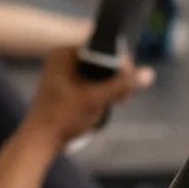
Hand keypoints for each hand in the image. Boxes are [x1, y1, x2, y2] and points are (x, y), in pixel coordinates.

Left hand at [23, 49, 152, 144]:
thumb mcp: (95, 99)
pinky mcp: (66, 86)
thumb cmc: (62, 118)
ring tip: (115, 101)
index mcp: (64, 53)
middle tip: (122, 96)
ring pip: (97, 73)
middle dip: (115, 77)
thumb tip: (148, 73)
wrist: (40, 141)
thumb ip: (122, 84)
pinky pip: (90, 82)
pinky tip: (104, 105)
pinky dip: (100, 92)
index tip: (130, 79)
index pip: (102, 47)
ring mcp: (63, 72)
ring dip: (109, 86)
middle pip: (101, 60)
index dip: (120, 62)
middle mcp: (62, 58)